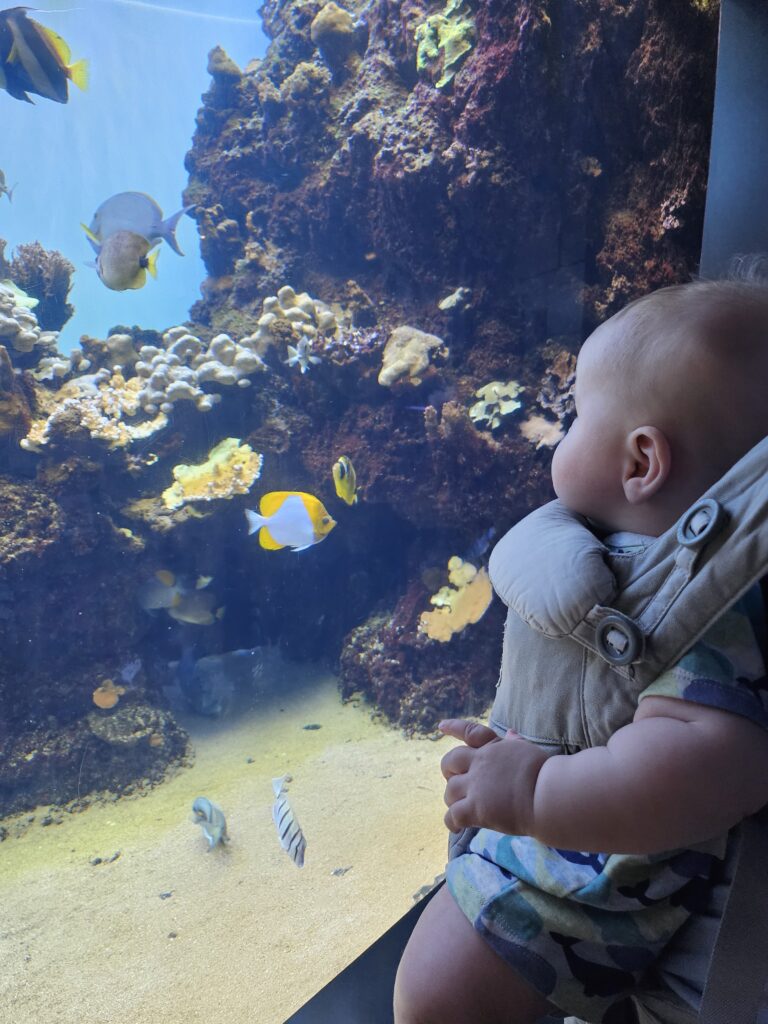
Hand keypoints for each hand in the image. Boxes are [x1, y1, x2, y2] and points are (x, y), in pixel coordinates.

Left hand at [439, 719, 547, 836]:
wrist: (548, 794)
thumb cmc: (544, 772)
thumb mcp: (528, 750)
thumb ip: (515, 743)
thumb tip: (510, 733)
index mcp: (493, 747)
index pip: (470, 732)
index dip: (454, 727)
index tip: (441, 726)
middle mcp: (480, 763)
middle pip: (449, 762)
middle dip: (448, 771)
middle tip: (456, 782)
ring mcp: (476, 786)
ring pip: (449, 791)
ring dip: (452, 800)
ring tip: (460, 807)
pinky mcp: (476, 809)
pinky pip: (453, 816)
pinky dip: (452, 822)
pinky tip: (457, 827)